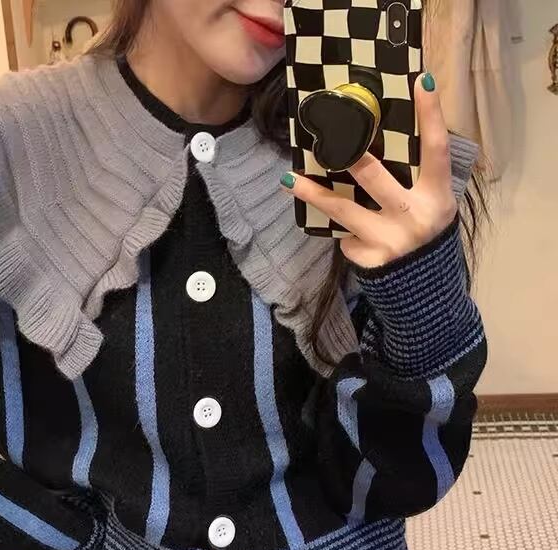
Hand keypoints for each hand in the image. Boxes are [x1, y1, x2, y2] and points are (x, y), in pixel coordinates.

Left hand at [280, 73, 457, 268]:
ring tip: (288, 180)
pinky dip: (345, 233)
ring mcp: (389, 239)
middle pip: (374, 176)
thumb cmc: (424, 235)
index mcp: (437, 195)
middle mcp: (415, 216)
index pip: (436, 148)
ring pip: (342, 208)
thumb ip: (413, 181)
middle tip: (328, 136)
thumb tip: (374, 145)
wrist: (424, 291)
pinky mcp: (370, 259)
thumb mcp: (431, 205)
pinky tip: (354, 237)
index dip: (431, 115)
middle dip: (348, 156)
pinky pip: (345, 237)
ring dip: (312, 193)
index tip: (419, 81)